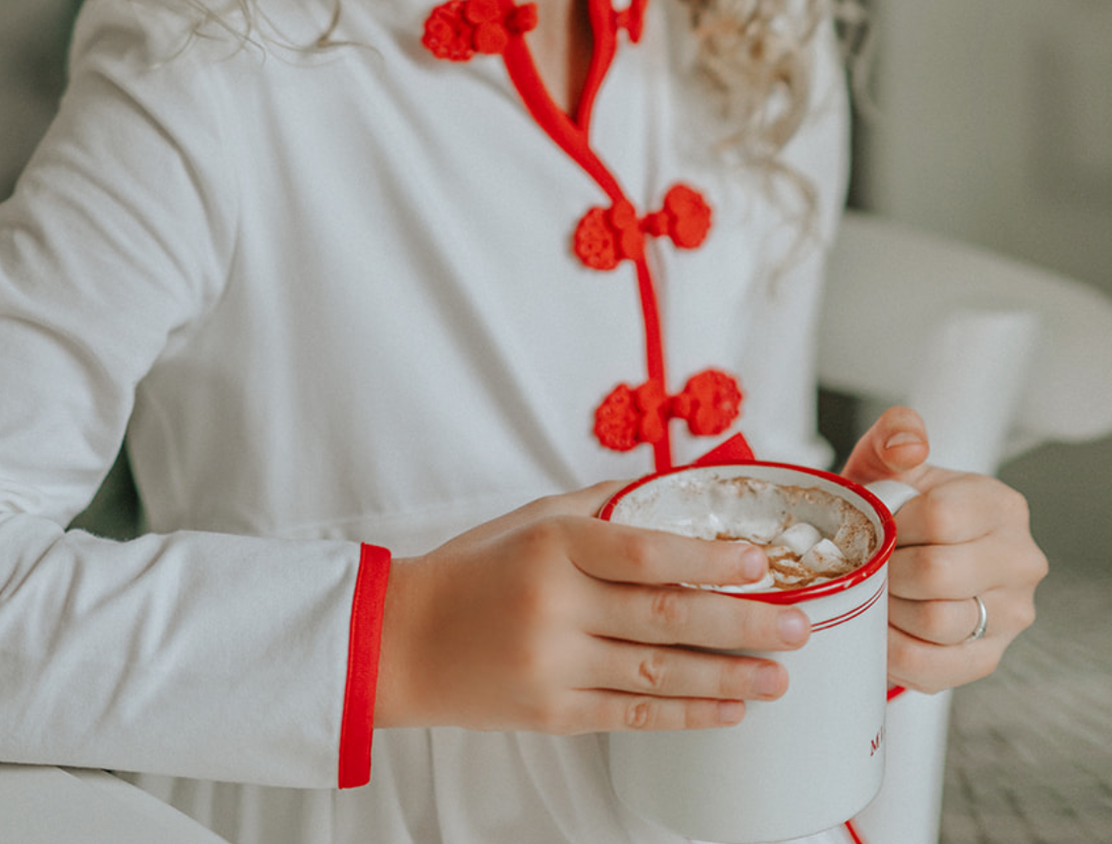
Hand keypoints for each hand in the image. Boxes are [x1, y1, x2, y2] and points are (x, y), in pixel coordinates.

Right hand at [374, 481, 811, 734]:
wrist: (407, 639)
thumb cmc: (476, 569)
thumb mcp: (532, 518)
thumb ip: (603, 508)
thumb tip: (673, 491)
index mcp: (554, 546)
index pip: (645, 551)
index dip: (709, 560)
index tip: (760, 564)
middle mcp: (556, 606)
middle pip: (666, 617)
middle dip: (742, 624)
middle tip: (798, 626)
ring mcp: (555, 666)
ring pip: (658, 672)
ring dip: (729, 676)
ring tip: (780, 677)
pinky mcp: (554, 714)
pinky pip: (633, 715)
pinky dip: (687, 712)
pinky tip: (728, 707)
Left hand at [842, 407, 1046, 693]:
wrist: (904, 554)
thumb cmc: (897, 507)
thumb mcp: (888, 460)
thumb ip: (895, 435)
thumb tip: (910, 445)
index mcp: (1001, 506)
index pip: (941, 518)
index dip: (894, 525)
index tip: (880, 526)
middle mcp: (1019, 562)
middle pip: (937, 574)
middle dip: (887, 569)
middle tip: (868, 563)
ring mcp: (1010, 615)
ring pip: (935, 622)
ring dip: (888, 608)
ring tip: (875, 590)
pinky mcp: (986, 658)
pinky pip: (933, 666)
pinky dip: (894, 649)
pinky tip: (881, 626)